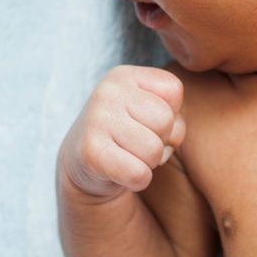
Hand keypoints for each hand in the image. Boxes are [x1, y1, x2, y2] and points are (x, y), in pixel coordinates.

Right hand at [59, 65, 185, 200]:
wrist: (83, 165)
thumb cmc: (129, 134)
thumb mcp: (150, 110)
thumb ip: (172, 111)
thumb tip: (172, 133)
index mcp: (124, 75)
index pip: (173, 90)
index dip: (171, 114)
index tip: (149, 122)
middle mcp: (107, 92)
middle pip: (165, 120)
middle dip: (161, 140)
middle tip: (139, 144)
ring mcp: (95, 121)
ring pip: (154, 150)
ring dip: (149, 162)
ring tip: (130, 156)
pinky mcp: (90, 153)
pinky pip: (139, 174)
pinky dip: (138, 180)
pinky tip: (121, 172)